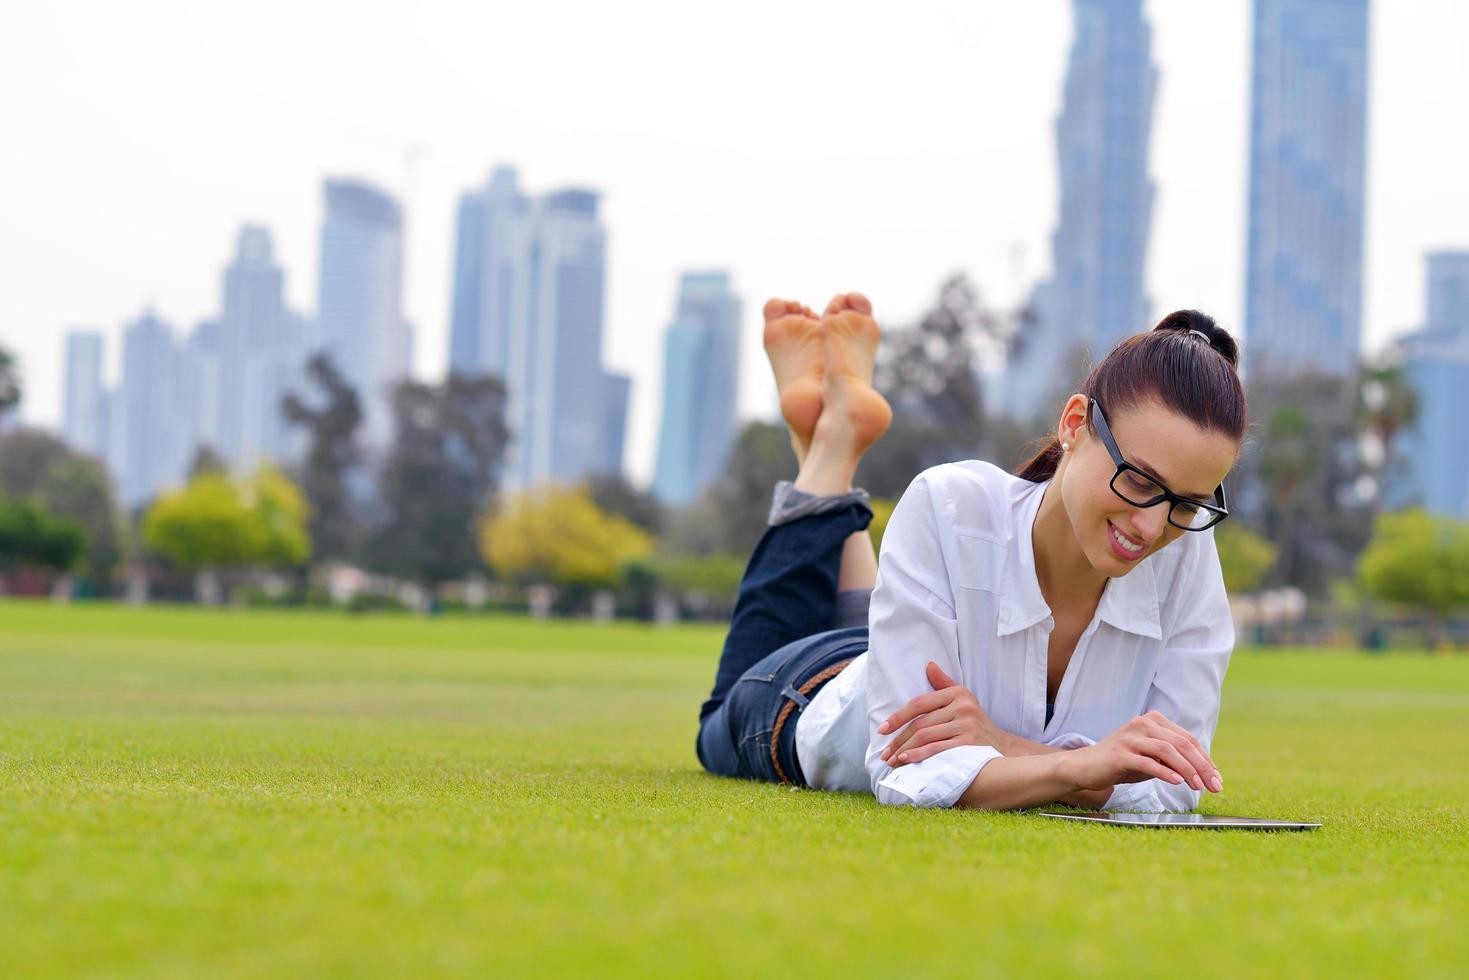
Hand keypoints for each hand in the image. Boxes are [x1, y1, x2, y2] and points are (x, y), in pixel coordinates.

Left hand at [877, 662, 1007, 766]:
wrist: (1004, 748)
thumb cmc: (976, 724)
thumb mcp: (963, 700)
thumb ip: (944, 684)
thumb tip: (928, 665)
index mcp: (958, 693)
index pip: (919, 703)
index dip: (898, 717)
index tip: (882, 730)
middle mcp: (963, 706)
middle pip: (920, 723)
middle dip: (899, 740)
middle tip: (884, 754)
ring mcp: (967, 724)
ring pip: (926, 736)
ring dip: (904, 750)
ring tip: (892, 760)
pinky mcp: (969, 743)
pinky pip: (937, 749)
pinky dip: (919, 755)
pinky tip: (907, 760)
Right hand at [1057, 711, 1223, 793]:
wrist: (1085, 767)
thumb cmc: (1121, 763)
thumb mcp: (1151, 757)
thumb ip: (1173, 758)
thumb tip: (1205, 771)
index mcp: (1153, 721)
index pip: (1188, 739)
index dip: (1206, 760)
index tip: (1217, 779)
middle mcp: (1142, 724)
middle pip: (1181, 744)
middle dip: (1202, 766)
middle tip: (1215, 786)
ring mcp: (1130, 737)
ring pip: (1167, 750)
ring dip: (1187, 770)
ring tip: (1198, 786)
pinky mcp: (1120, 753)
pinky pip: (1147, 762)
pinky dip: (1165, 772)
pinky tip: (1177, 782)